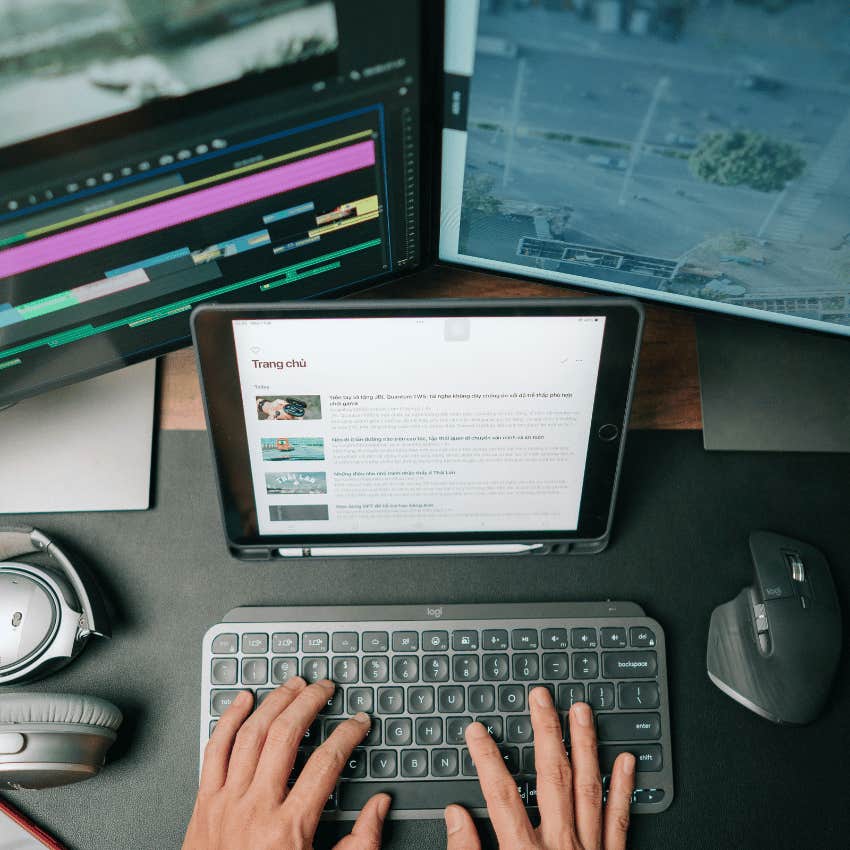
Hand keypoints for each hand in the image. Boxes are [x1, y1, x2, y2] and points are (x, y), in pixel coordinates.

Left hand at [183, 678, 389, 849]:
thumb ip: (360, 843)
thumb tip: (380, 806)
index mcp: (289, 829)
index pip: (326, 764)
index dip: (347, 735)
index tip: (358, 722)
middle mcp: (256, 809)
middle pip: (286, 736)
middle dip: (310, 703)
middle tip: (325, 688)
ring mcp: (226, 802)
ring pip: (251, 734)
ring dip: (275, 702)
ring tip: (293, 685)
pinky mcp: (204, 803)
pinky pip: (214, 750)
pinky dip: (228, 719)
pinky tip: (244, 701)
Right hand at [445, 688, 634, 849]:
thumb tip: (457, 817)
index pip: (502, 795)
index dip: (487, 758)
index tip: (478, 731)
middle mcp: (561, 848)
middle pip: (552, 777)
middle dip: (545, 731)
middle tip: (541, 698)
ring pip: (588, 788)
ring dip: (585, 745)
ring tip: (582, 712)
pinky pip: (620, 821)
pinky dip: (623, 789)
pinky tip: (626, 761)